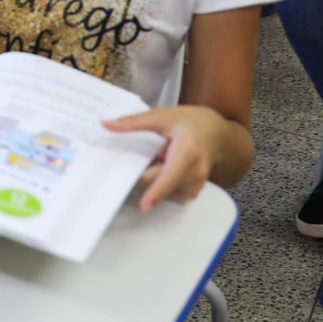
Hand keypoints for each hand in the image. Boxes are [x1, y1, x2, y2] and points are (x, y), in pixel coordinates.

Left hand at [102, 105, 228, 211]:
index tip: (144, 206)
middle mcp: (194, 172)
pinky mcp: (192, 193)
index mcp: (188, 151)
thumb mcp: (162, 116)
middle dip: (144, 171)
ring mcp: (195, 185)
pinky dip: (161, 183)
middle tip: (148, 153)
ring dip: (152, 177)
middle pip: (156, 182)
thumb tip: (106, 125)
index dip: (155, 191)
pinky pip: (167, 193)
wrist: (217, 134)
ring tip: (162, 156)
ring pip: (160, 190)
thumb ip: (133, 122)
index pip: (169, 176)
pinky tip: (167, 167)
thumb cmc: (190, 122)